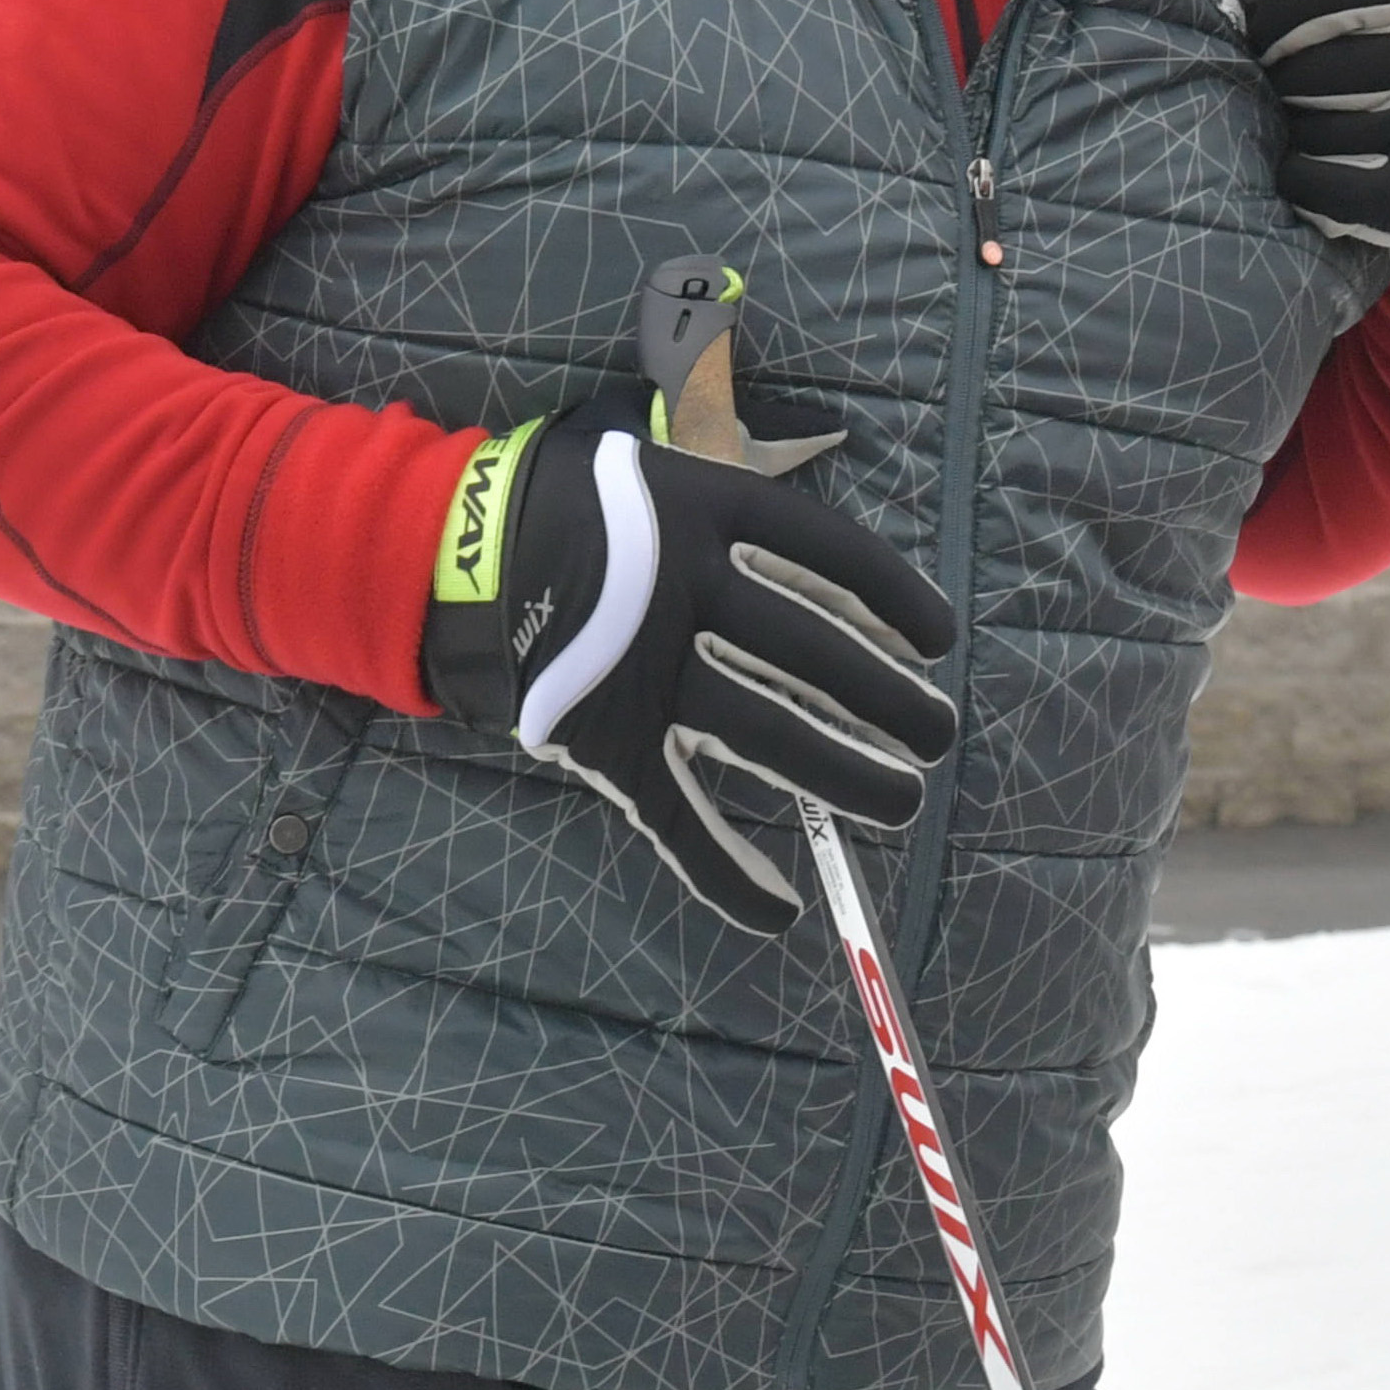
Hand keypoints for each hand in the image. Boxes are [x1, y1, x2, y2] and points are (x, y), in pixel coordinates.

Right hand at [421, 385, 958, 931]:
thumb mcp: (656, 478)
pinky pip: (673, 816)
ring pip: (767, 734)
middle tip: (938, 736)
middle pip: (813, 652)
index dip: (894, 598)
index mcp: (702, 511)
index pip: (828, 553)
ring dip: (844, 775)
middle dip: (888, 700)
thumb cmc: (572, 514)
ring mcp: (642, 668)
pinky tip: (777, 911)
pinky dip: (724, 871)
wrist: (451, 558)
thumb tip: (838, 576)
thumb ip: (734, 515)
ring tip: (901, 802)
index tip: (938, 639)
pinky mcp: (605, 737)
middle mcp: (680, 588)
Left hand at [1241, 0, 1389, 276]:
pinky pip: (1313, 181)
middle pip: (1310, 62)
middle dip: (1284, 76)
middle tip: (1287, 83)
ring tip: (1317, 123)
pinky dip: (1298, 175)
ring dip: (1295, 125)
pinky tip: (1307, 168)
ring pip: (1310, 123)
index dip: (1281, 4)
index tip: (1262, 25)